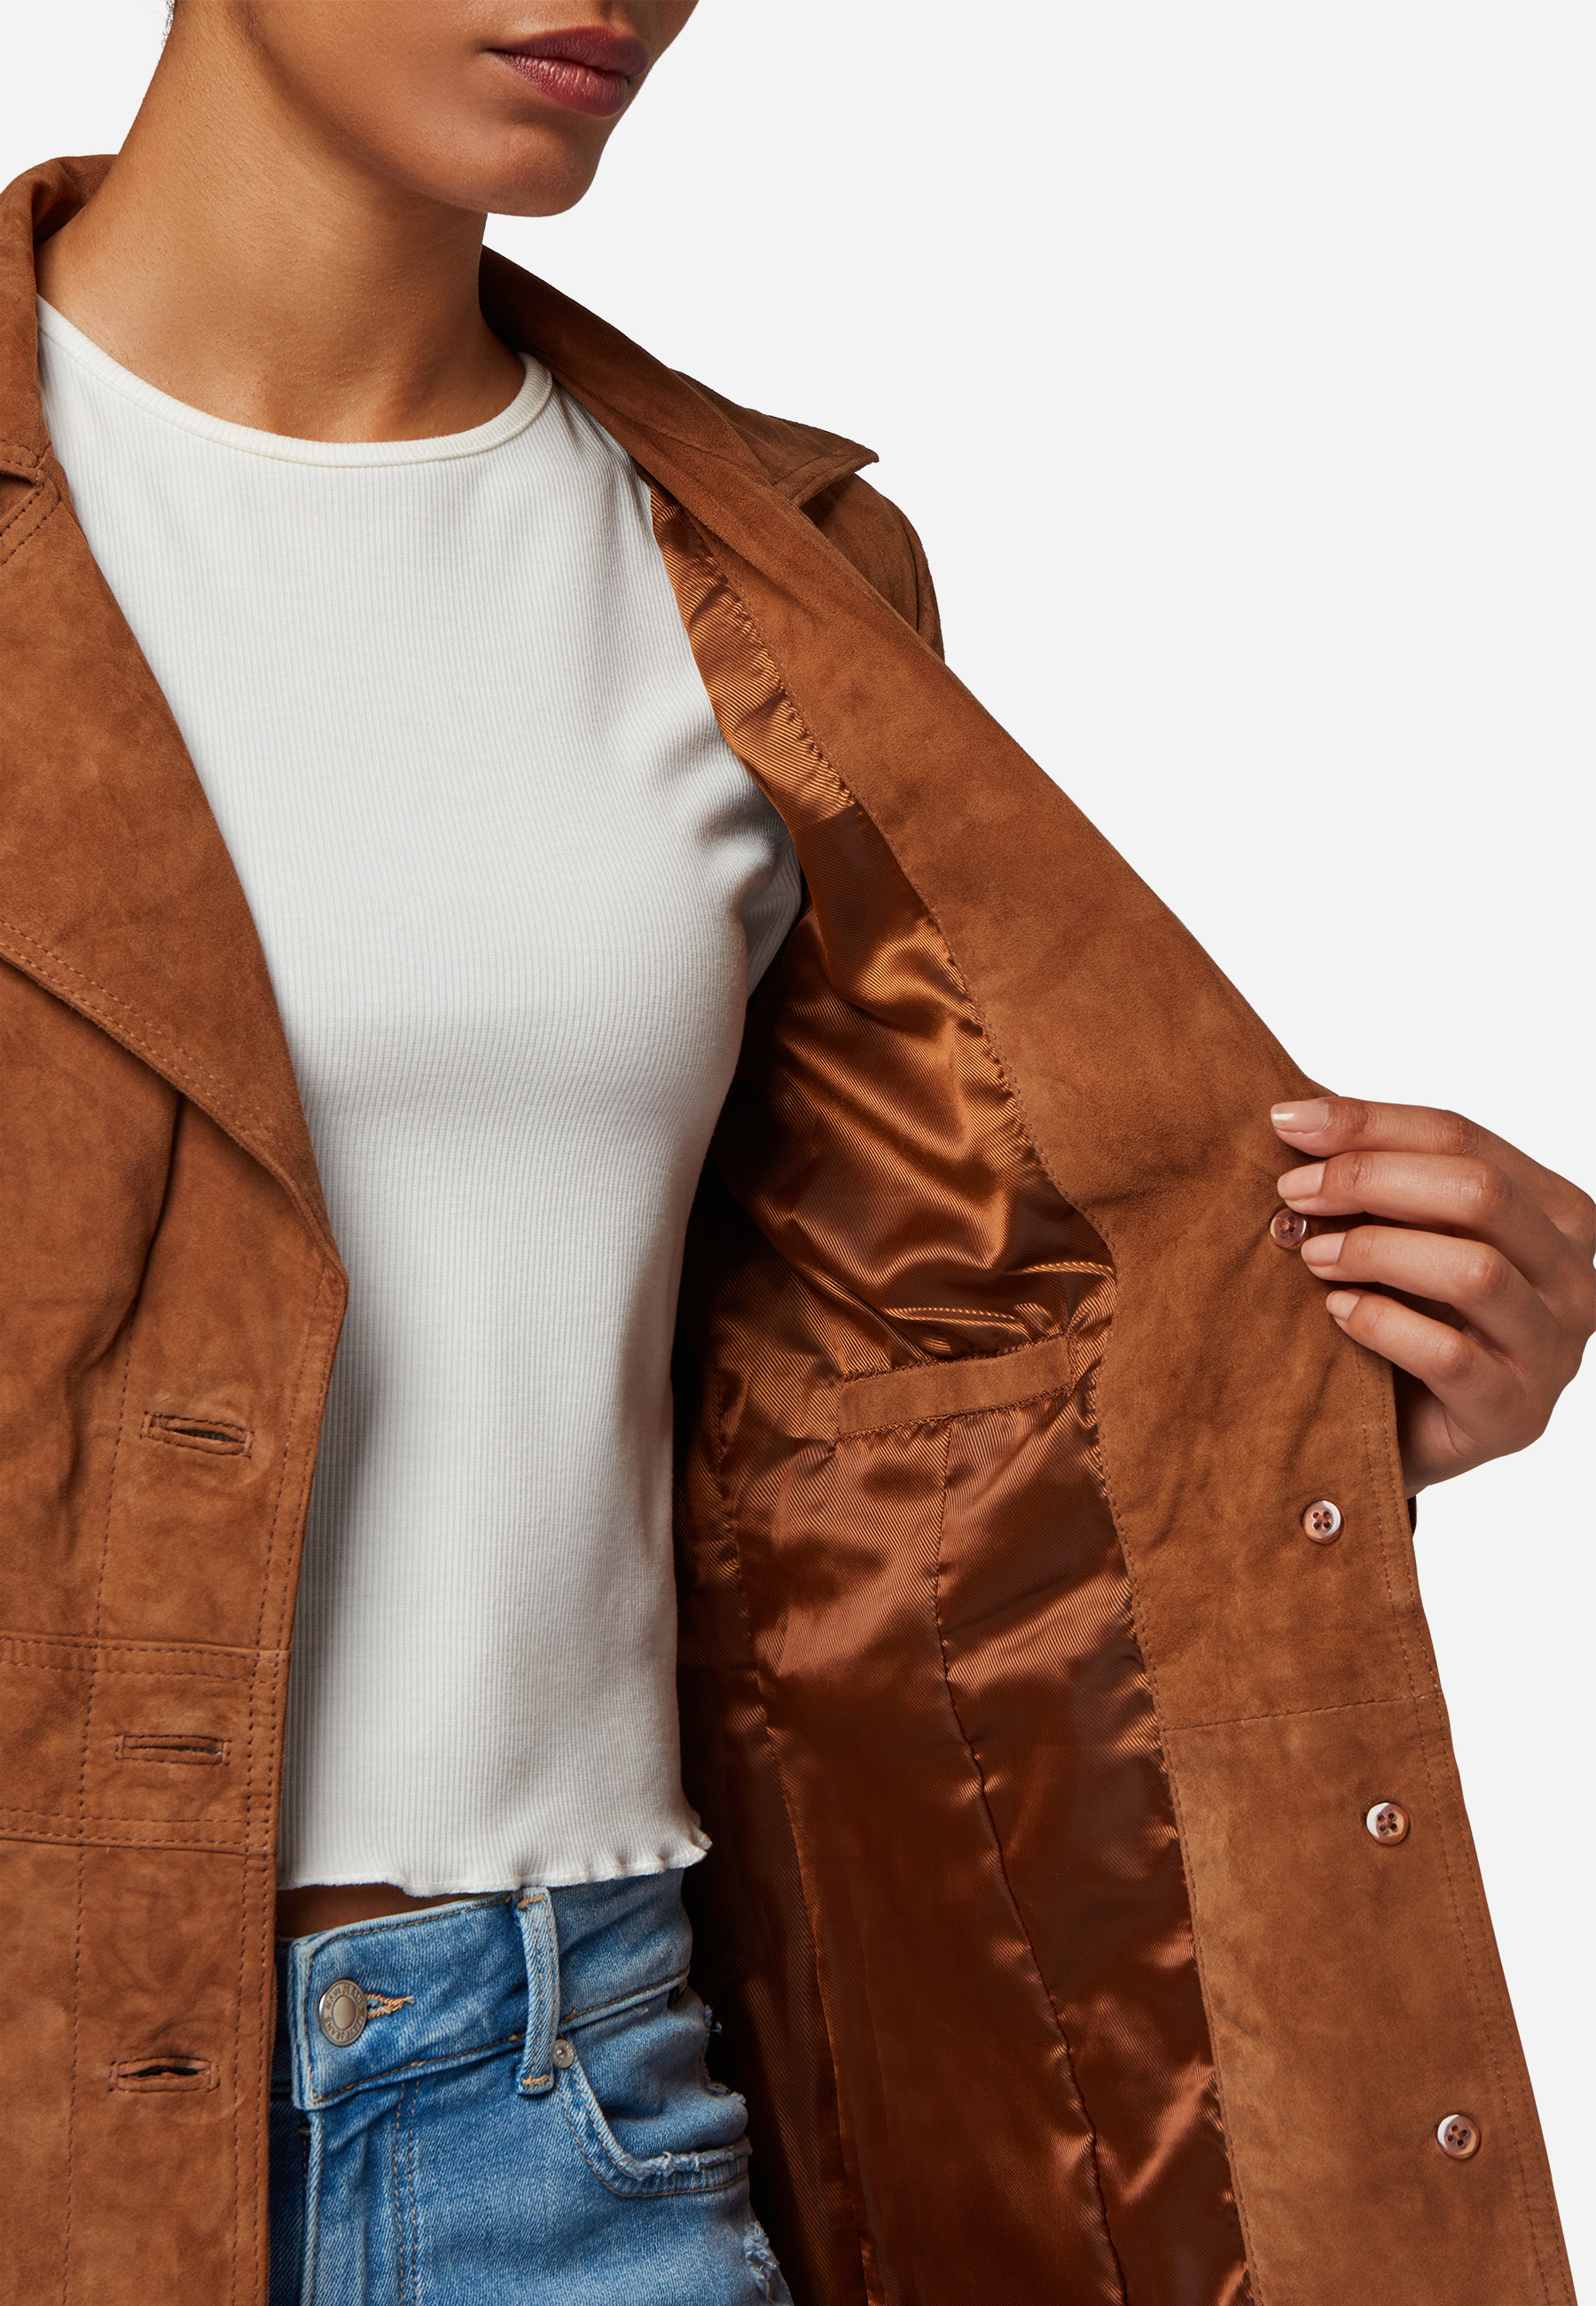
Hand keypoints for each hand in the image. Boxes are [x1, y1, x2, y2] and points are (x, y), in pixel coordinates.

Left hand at [1270, 1097, 1594, 1493]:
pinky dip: (1382, 1322)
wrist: (1394, 1433)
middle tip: (1292, 1193)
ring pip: (1476, 1270)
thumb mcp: (1397, 1230)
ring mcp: (1554, 1350)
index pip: (1464, 1136)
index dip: (1369, 1122)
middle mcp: (1574, 1276)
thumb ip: (1374, 1175)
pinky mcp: (1515, 1415)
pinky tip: (1335, 1312)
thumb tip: (1297, 1114)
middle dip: (1369, 1179)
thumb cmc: (1398, 1315)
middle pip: (1480, 1192)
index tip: (1286, 1122)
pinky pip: (1450, 1355)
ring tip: (1310, 1254)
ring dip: (1376, 1250)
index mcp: (1556, 1211)